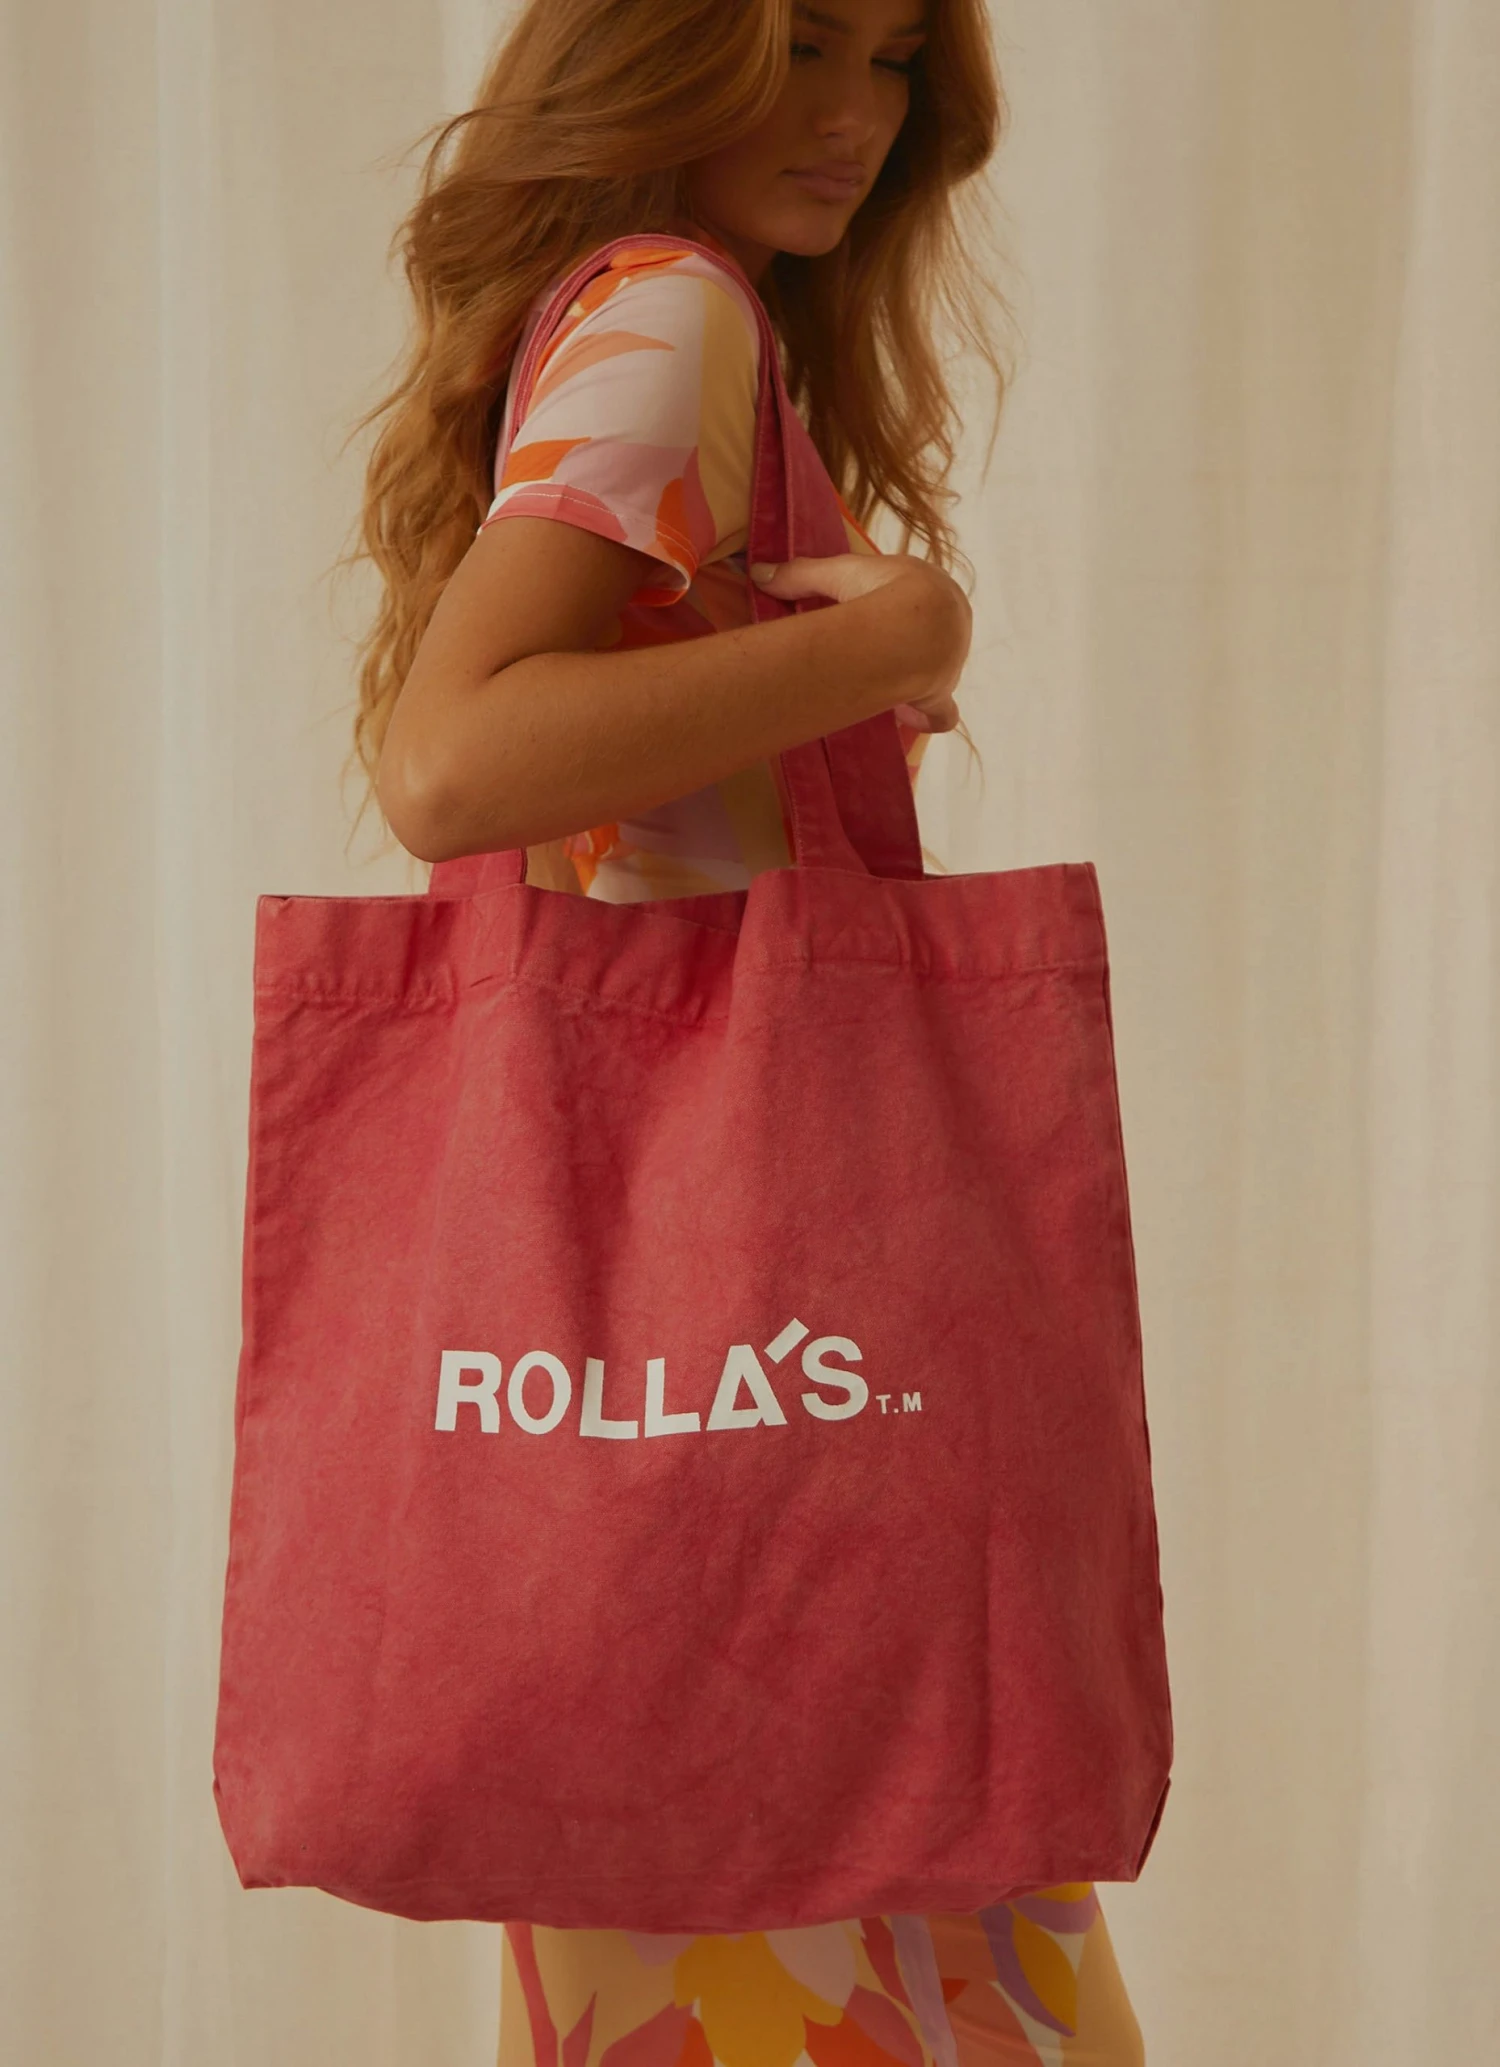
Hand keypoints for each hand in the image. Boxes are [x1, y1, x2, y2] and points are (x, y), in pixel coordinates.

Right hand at [750, 552, 970, 733]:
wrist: (919, 627)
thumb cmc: (884, 590)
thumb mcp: (839, 573)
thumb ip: (802, 574)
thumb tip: (759, 572)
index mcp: (935, 592)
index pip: (922, 602)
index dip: (902, 611)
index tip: (881, 621)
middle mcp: (952, 628)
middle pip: (931, 641)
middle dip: (910, 649)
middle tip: (880, 659)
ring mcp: (949, 664)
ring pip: (935, 675)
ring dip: (913, 681)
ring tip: (888, 690)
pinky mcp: (939, 696)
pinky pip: (940, 713)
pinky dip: (925, 718)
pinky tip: (906, 720)